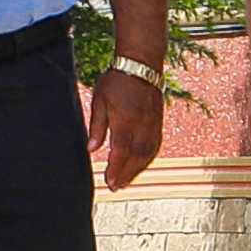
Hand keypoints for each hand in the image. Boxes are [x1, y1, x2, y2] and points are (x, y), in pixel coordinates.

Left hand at [87, 62, 164, 193]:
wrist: (141, 63)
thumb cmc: (118, 79)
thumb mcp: (99, 101)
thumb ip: (97, 127)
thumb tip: (91, 149)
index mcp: (125, 121)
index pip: (120, 152)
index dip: (116, 170)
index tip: (110, 182)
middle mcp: (142, 125)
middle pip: (136, 158)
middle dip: (126, 174)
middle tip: (117, 187)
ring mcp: (152, 123)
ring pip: (148, 153)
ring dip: (138, 169)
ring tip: (128, 179)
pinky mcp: (158, 120)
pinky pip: (156, 144)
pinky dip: (148, 158)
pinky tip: (142, 163)